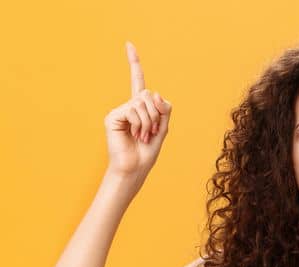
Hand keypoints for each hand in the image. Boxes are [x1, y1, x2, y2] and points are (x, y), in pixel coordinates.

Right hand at [104, 41, 171, 179]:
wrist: (134, 167)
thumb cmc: (147, 151)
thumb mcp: (163, 128)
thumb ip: (163, 109)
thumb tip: (154, 93)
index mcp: (140, 107)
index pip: (138, 81)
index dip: (134, 63)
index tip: (129, 44)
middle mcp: (128, 105)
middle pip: (149, 95)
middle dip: (157, 115)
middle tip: (151, 132)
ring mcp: (119, 110)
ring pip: (143, 103)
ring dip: (150, 122)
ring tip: (143, 136)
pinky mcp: (113, 116)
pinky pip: (134, 110)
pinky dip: (141, 124)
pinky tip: (135, 135)